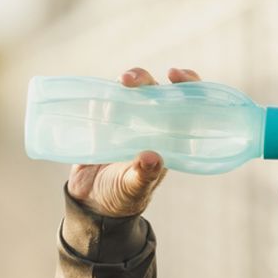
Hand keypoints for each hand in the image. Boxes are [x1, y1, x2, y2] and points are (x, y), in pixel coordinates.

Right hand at [67, 67, 199, 216]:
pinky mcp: (103, 122)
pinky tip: (100, 97)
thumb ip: (144, 174)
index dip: (186, 85)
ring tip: (120, 83)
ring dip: (128, 82)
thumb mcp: (134, 187)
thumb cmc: (123, 197)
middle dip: (146, 79)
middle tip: (131, 80)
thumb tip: (153, 157)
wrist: (91, 203)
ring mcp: (126, 121)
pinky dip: (103, 94)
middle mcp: (150, 124)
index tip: (175, 75)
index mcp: (168, 137)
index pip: (185, 105)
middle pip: (154, 90)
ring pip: (131, 91)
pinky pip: (104, 100)